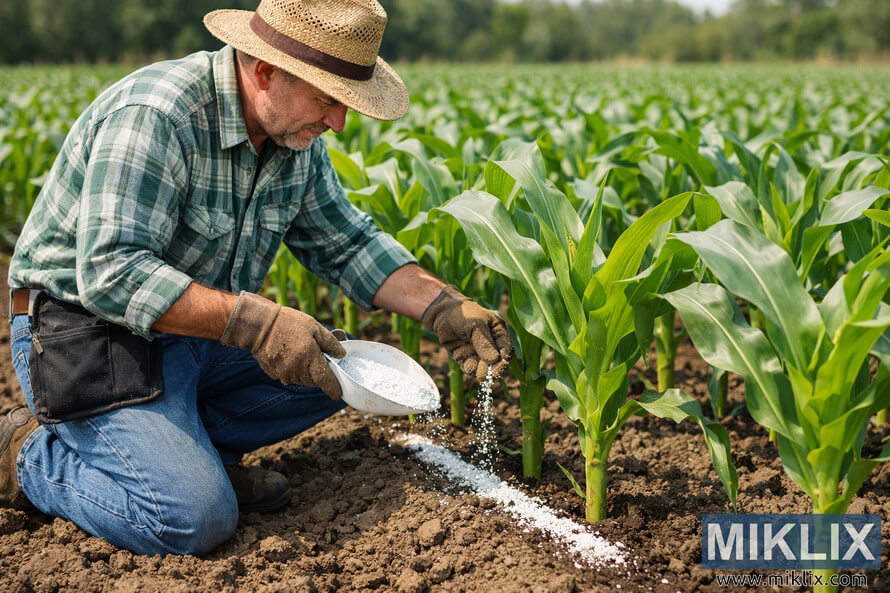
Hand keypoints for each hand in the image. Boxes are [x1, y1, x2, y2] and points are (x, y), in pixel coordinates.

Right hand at [221, 291, 345, 398]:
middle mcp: (297, 370)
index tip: (338, 394)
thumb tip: (341, 355)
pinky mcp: (273, 374)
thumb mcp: (314, 327)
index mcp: (310, 358)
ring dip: (305, 372)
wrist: (259, 325)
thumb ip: (330, 343)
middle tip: (316, 357)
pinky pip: (288, 377)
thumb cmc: (289, 323)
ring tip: (301, 353)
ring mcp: (284, 373)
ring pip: (301, 380)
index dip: (333, 389)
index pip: (325, 381)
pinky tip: (289, 355)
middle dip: (318, 374)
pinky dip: (292, 370)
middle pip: (313, 381)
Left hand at [422, 285, 512, 379]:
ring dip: (476, 369)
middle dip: (490, 370)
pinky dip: (466, 365)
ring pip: (482, 367)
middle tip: (483, 375)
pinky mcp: (466, 357)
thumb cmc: (463, 314)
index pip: (506, 350)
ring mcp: (478, 352)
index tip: (497, 372)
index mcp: (498, 333)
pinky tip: (459, 354)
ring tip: (469, 364)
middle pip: (496, 363)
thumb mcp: (476, 324)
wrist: (443, 314)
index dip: (504, 362)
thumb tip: (494, 360)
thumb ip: (484, 342)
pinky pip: (469, 367)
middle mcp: (490, 344)